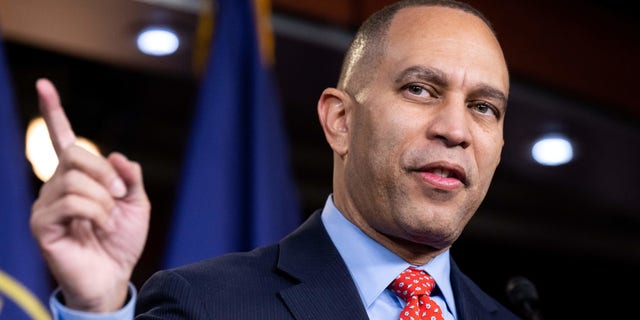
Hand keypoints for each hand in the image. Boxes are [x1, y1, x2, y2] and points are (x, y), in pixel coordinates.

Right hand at [30, 78, 150, 312]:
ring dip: (104, 200)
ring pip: (76, 179)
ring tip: (108, 220)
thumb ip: (128, 176)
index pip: (63, 139)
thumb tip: (115, 155)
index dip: (54, 112)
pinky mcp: (42, 224)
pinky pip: (71, 202)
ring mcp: (46, 204)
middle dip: (105, 173)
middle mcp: (57, 185)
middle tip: (119, 197)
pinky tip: (99, 228)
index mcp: (79, 177)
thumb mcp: (137, 203)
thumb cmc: (122, 240)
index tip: (44, 85)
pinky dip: (96, 213)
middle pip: (76, 154)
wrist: (115, 275)